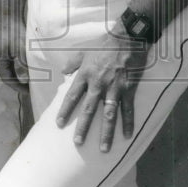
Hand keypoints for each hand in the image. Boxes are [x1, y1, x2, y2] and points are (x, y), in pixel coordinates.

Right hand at [0, 13, 29, 92]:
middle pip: (8, 75)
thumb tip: (24, 80)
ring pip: (10, 69)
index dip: (18, 87)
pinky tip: (26, 67)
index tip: (28, 92)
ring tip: (29, 79)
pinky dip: (18, 67)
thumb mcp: (20, 48)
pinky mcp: (4, 48)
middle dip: (18, 82)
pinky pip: (11, 62)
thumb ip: (22, 65)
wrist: (9, 13)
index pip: (8, 80)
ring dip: (18, 75)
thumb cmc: (13, 30)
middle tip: (30, 88)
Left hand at [56, 36, 149, 151]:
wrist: (128, 37)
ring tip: (104, 149)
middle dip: (83, 128)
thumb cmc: (105, 43)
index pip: (72, 96)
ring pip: (108, 115)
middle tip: (78, 143)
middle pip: (88, 110)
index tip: (59, 124)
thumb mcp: (84, 51)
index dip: (65, 110)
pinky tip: (127, 136)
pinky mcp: (128, 89)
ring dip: (106, 133)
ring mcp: (114, 88)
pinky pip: (128, 109)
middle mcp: (98, 84)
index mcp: (85, 75)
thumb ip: (73, 63)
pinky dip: (128, 123)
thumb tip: (63, 72)